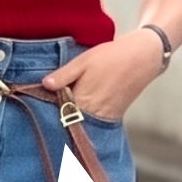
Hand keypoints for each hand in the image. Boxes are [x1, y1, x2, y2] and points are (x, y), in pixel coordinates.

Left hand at [41, 29, 163, 119]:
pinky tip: (80, 111)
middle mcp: (93, 114)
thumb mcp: (83, 61)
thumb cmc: (111, 57)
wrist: (143, 58)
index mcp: (82, 100)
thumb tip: (44, 85)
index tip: (37, 107)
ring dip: (72, 120)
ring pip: (82, 124)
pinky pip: (94, 122)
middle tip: (44, 113)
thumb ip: (63, 75)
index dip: (47, 110)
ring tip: (62, 112)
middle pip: (70, 122)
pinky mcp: (114, 117)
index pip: (58, 113)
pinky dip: (86, 119)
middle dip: (59, 118)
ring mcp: (105, 118)